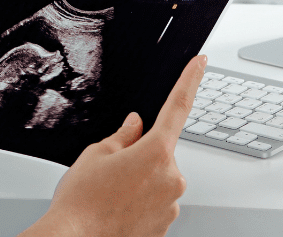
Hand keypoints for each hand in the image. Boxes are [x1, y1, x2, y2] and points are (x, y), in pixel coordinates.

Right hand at [34, 55, 206, 236]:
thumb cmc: (81, 203)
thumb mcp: (96, 154)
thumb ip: (123, 135)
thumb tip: (136, 125)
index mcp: (156, 152)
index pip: (178, 106)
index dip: (190, 80)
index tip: (200, 63)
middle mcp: (171, 178)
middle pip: (161, 151)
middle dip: (142, 153)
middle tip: (113, 170)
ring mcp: (170, 205)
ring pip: (158, 179)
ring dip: (140, 181)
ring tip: (110, 195)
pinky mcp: (165, 225)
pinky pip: (156, 203)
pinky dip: (139, 202)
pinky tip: (117, 209)